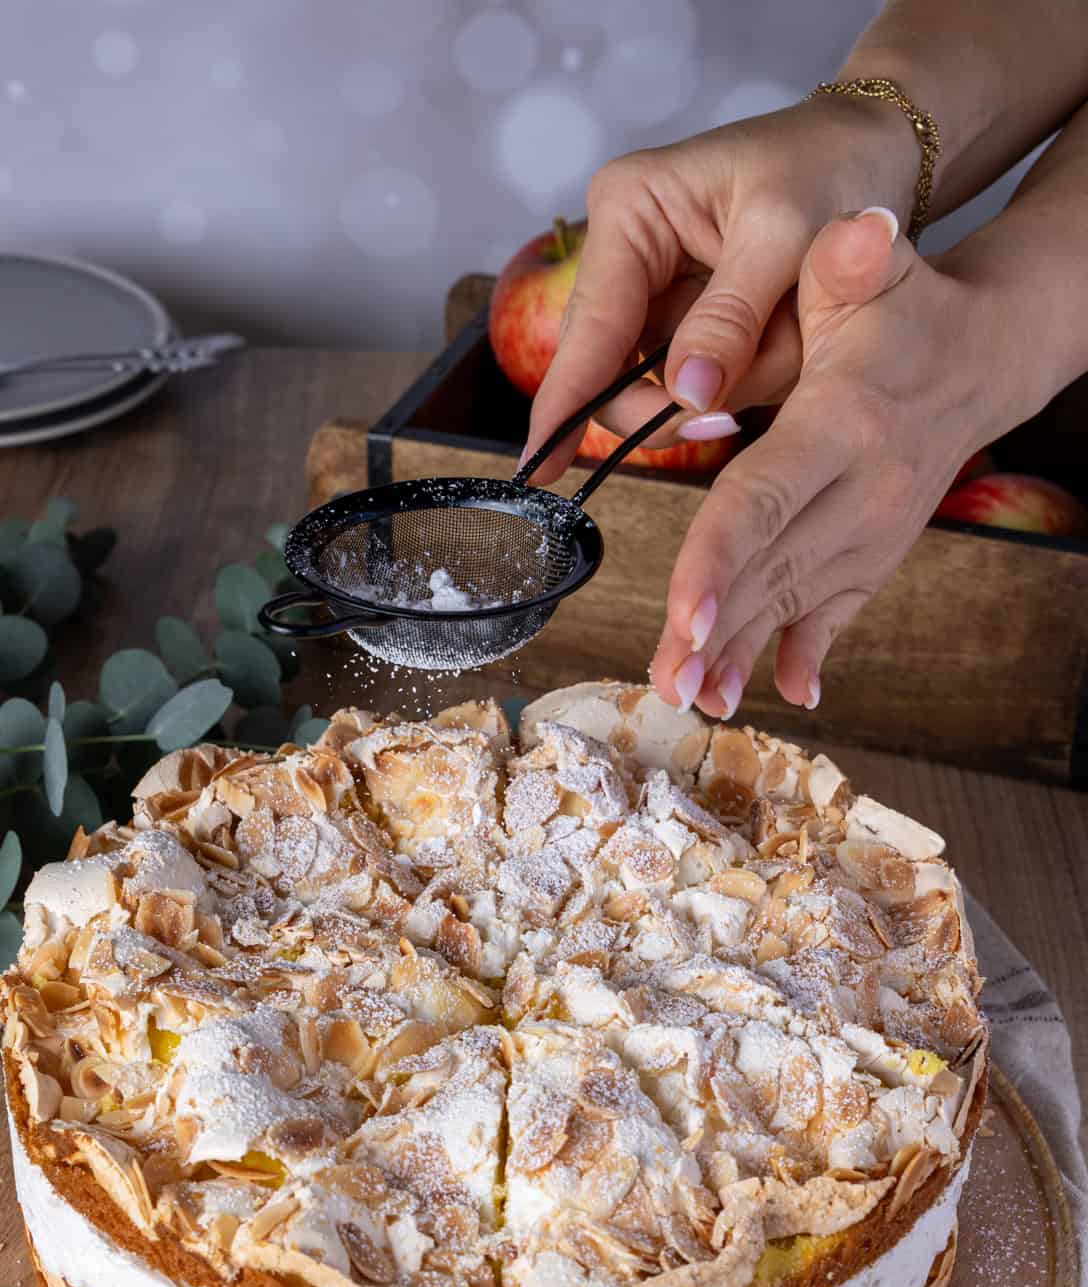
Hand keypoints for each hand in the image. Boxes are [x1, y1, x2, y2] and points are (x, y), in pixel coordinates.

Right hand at [524, 100, 916, 477]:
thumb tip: (685, 395)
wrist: (872, 153)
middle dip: (674, 400)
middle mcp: (627, 252)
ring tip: (791, 340)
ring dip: (728, 385)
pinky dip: (744, 379)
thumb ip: (731, 317)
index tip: (540, 466)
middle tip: (728, 421)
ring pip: (660, 385)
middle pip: (611, 369)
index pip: (589, 325)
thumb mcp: (786, 233)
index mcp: (631, 209)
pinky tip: (783, 343)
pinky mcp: (686, 320)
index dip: (567, 401)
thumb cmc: (829, 166)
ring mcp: (654, 291)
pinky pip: (696, 381)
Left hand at [649, 208, 1027, 715]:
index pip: (766, 499)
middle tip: (663, 683)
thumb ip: (849, 262)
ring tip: (688, 697)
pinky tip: (775, 694)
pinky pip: (833, 614)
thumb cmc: (906, 310)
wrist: (981, 359)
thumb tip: (856, 231)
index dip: (719, 558)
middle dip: (715, 632)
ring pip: (792, 602)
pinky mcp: (871, 555)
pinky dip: (800, 654)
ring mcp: (870, 533)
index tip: (684, 614)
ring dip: (739, 654)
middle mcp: (861, 494)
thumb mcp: (873, 272)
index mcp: (841, 426)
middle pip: (772, 571)